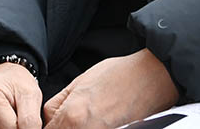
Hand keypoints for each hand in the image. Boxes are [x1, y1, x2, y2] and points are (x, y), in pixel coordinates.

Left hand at [43, 49, 177, 128]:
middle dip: (63, 127)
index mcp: (72, 118)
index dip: (50, 126)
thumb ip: (58, 104)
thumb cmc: (118, 76)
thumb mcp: (79, 82)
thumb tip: (48, 119)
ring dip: (80, 127)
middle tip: (76, 116)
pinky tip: (104, 120)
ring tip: (92, 116)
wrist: (152, 78)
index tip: (55, 121)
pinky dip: (95, 127)